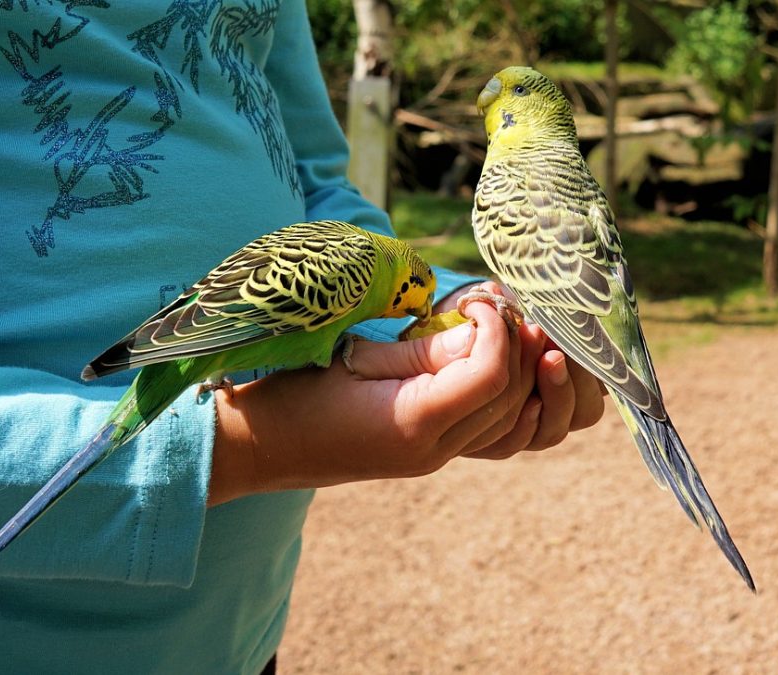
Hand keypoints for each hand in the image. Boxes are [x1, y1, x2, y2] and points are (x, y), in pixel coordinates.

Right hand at [208, 295, 601, 504]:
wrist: (262, 446)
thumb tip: (478, 330)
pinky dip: (500, 395)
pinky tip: (491, 363)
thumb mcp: (357, 359)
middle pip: (508, 398)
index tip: (476, 300)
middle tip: (498, 306)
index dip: (496, 331)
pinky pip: (487, 429)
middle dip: (515, 347)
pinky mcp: (427, 454)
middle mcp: (433, 450)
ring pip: (507, 419)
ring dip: (514, 371)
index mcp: (413, 422)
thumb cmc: (297, 394)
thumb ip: (422, 349)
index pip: (489, 375)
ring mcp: (432, 458)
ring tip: (500, 329)